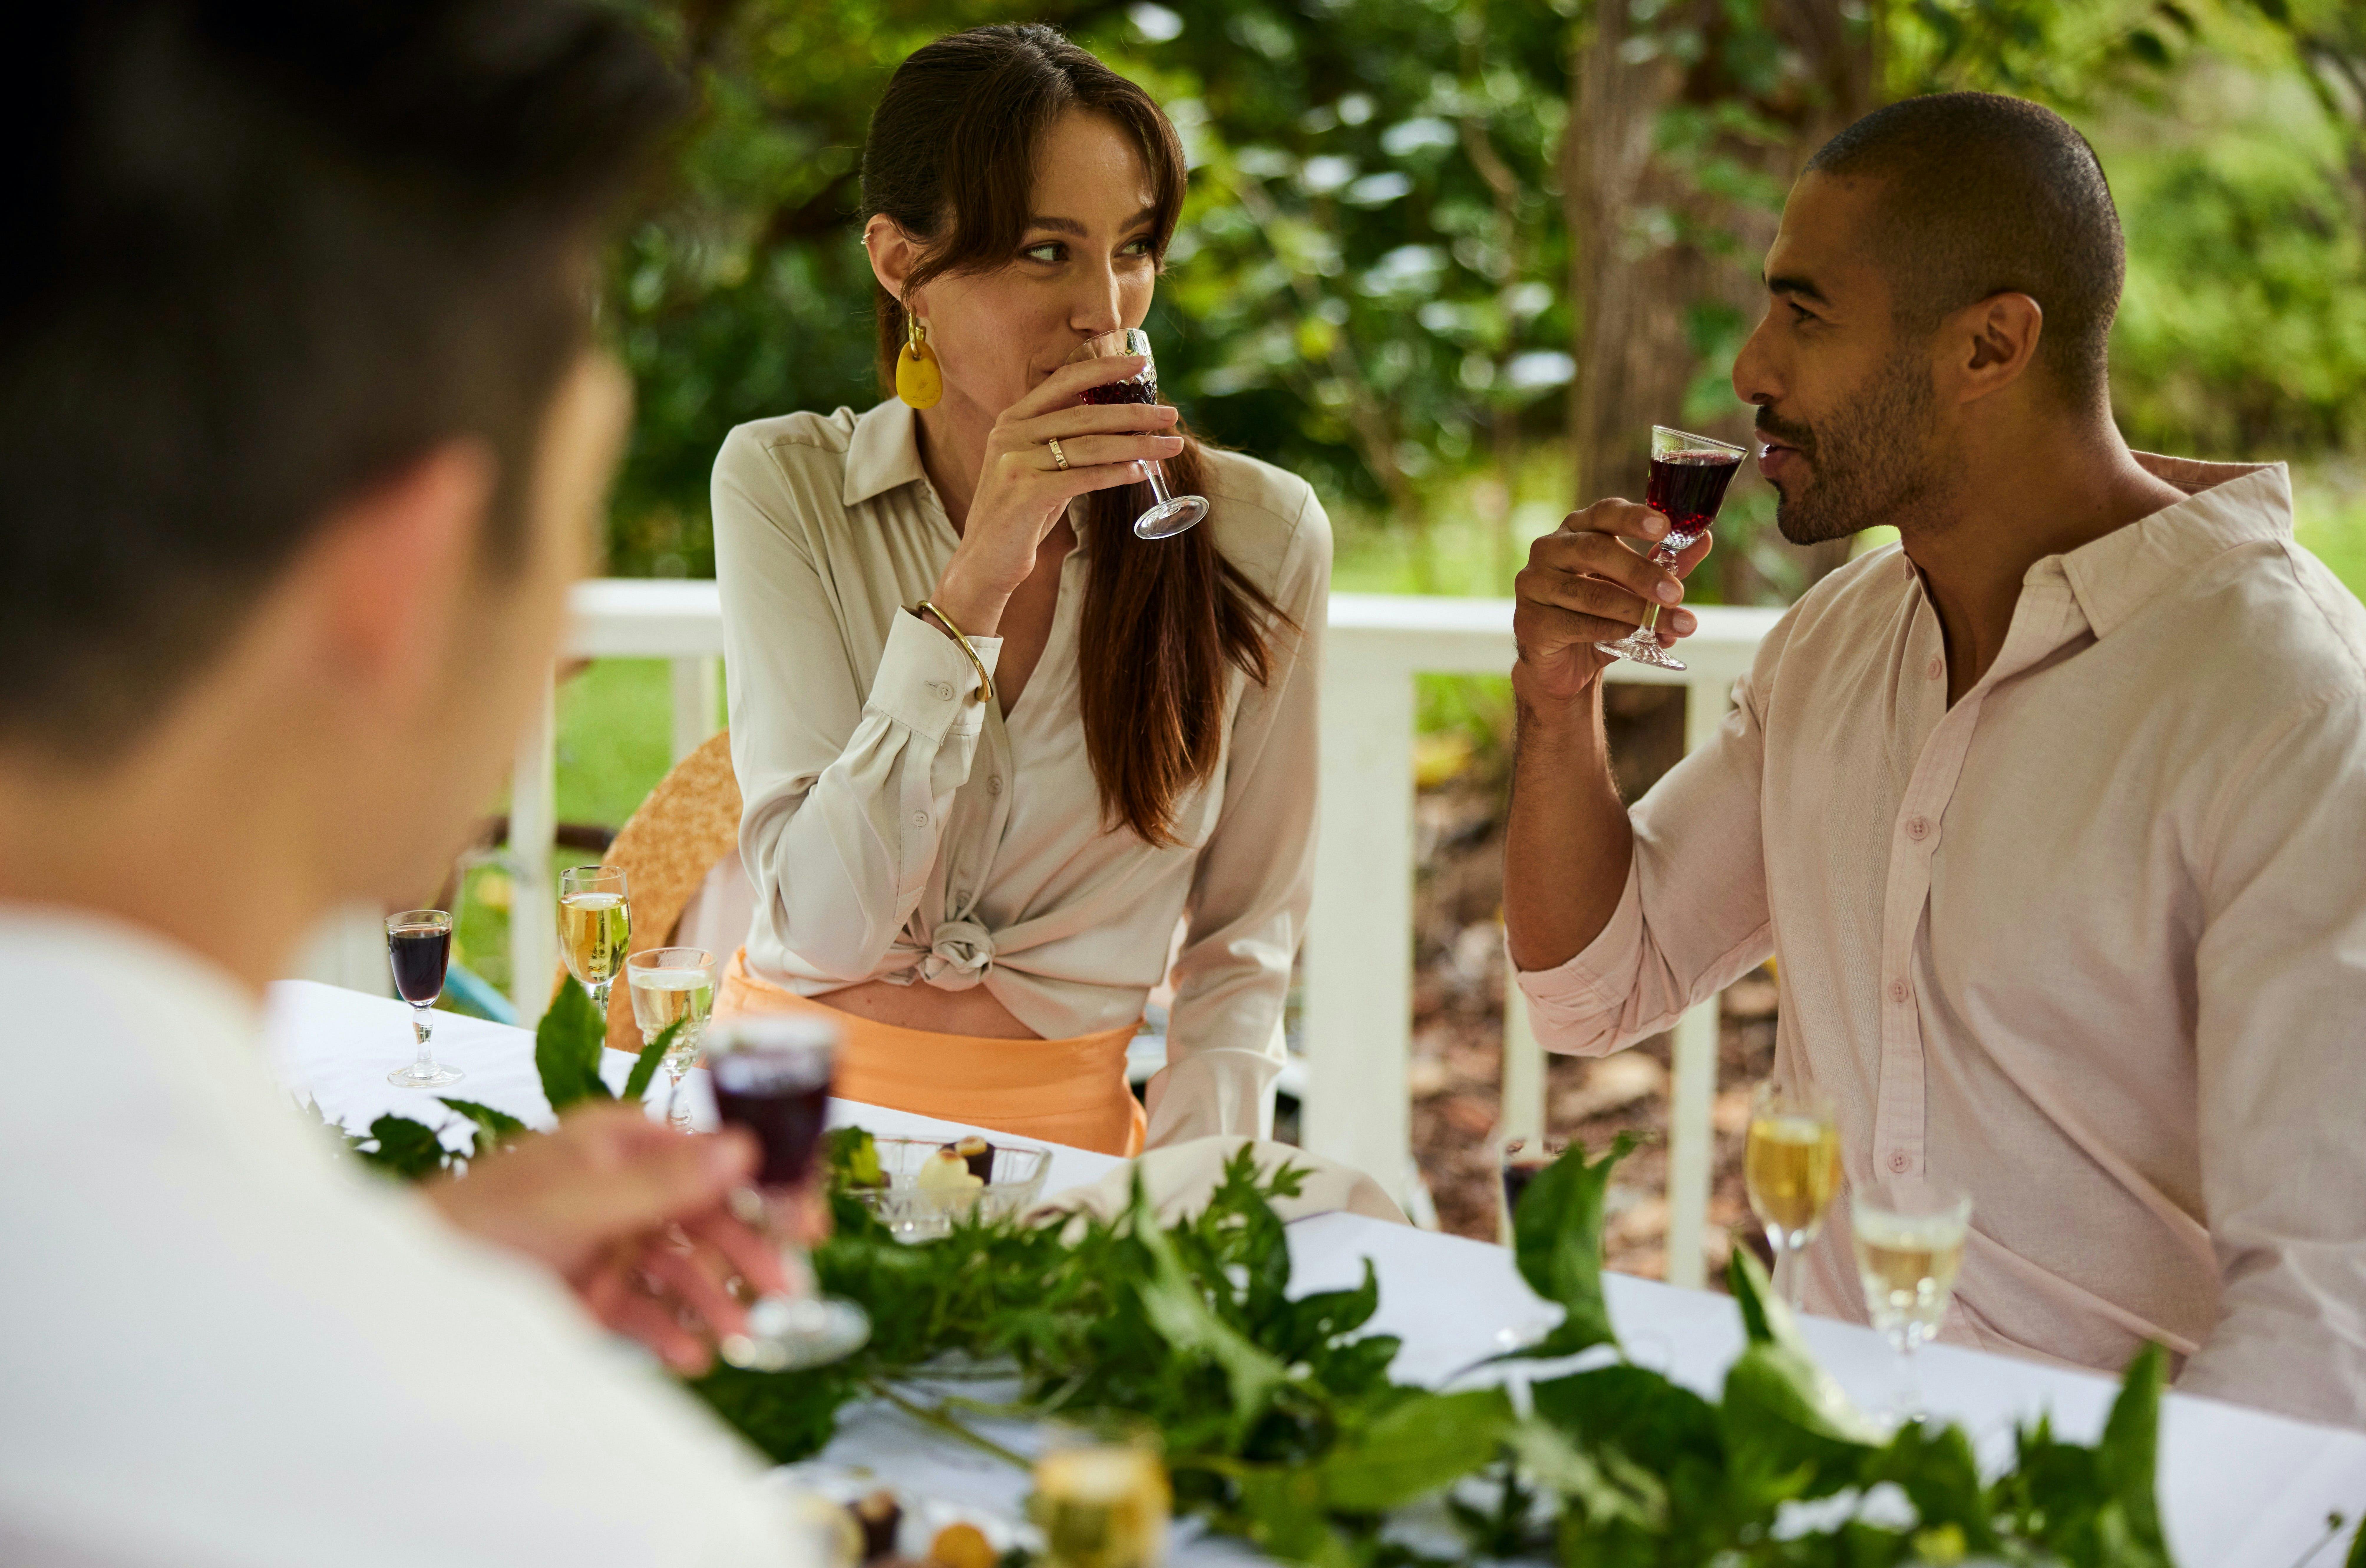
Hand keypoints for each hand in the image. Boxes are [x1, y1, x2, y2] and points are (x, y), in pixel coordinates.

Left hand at [421, 1104, 826, 1373]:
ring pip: (680, 1265)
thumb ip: (664, 1180)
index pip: (710, 1153)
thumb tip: (740, 1146)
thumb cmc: (478, 1223)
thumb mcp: (581, 1199)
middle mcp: (617, 1183)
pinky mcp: (588, 1288)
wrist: (407, 1288)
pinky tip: (692, 1356)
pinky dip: (670, 1329)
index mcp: (617, 1141)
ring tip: (738, 1338)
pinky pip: (645, 1306)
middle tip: (786, 1290)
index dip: (764, 1184)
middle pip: (704, 1214)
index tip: (805, 1218)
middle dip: (746, 1253)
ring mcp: (603, 1236)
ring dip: (712, 1300)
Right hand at [929, 354, 1184, 634]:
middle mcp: (1011, 433)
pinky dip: (1118, 474)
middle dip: (1135, 413)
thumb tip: (1120, 428)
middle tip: (1170, 415)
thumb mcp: (1037, 468)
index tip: (1141, 362)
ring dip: (1137, 445)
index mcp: (1013, 419)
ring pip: (1090, 445)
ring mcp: (1015, 461)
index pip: (1064, 380)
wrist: (984, 561)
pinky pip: (1084, 477)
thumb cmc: (1019, 516)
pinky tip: (1143, 472)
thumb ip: (1064, 444)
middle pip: (1086, 414)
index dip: (1105, 368)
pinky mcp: (1026, 492)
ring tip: (1170, 445)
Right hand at [1512, 499, 1713, 705]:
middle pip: (1596, 550)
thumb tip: (1704, 539)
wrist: (1564, 662)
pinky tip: (1631, 637)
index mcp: (1577, 529)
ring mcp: (1534, 584)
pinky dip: (1609, 631)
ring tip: (1668, 626)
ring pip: (1589, 592)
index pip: (1604, 513)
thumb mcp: (1637, 587)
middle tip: (1676, 593)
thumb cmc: (1602, 613)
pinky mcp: (1529, 620)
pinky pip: (1575, 623)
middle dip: (1641, 572)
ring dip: (1634, 610)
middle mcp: (1550, 549)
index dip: (1633, 518)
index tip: (1665, 527)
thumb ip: (1666, 563)